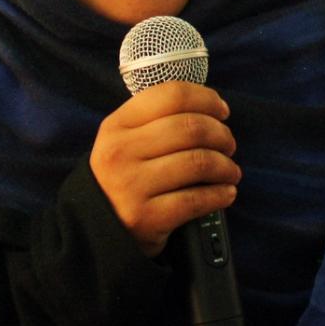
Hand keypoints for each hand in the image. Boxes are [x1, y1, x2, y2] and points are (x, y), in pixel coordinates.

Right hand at [91, 82, 240, 255]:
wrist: (93, 229)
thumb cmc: (123, 177)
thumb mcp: (124, 141)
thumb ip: (157, 120)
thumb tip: (210, 106)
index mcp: (117, 125)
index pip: (171, 96)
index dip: (206, 99)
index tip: (222, 111)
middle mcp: (121, 152)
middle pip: (191, 128)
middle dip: (221, 135)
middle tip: (229, 146)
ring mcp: (132, 185)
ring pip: (199, 162)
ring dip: (226, 166)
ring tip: (231, 172)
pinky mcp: (146, 217)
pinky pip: (197, 199)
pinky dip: (220, 194)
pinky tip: (226, 193)